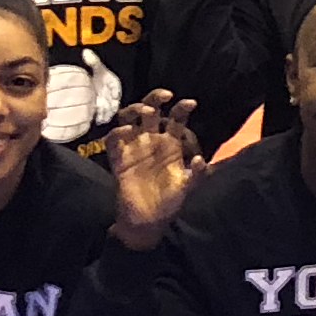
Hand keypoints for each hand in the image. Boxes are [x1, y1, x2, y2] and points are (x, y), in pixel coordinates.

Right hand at [104, 94, 198, 247]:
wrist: (148, 220)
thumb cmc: (170, 201)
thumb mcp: (188, 186)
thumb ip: (196, 174)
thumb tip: (201, 160)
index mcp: (171, 143)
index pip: (176, 118)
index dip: (182, 108)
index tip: (191, 103)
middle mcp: (152, 140)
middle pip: (151, 109)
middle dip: (156, 97)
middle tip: (166, 96)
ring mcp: (134, 147)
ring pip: (129, 117)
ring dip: (135, 108)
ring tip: (146, 110)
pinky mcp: (119, 158)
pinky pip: (113, 139)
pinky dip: (119, 131)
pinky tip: (128, 130)